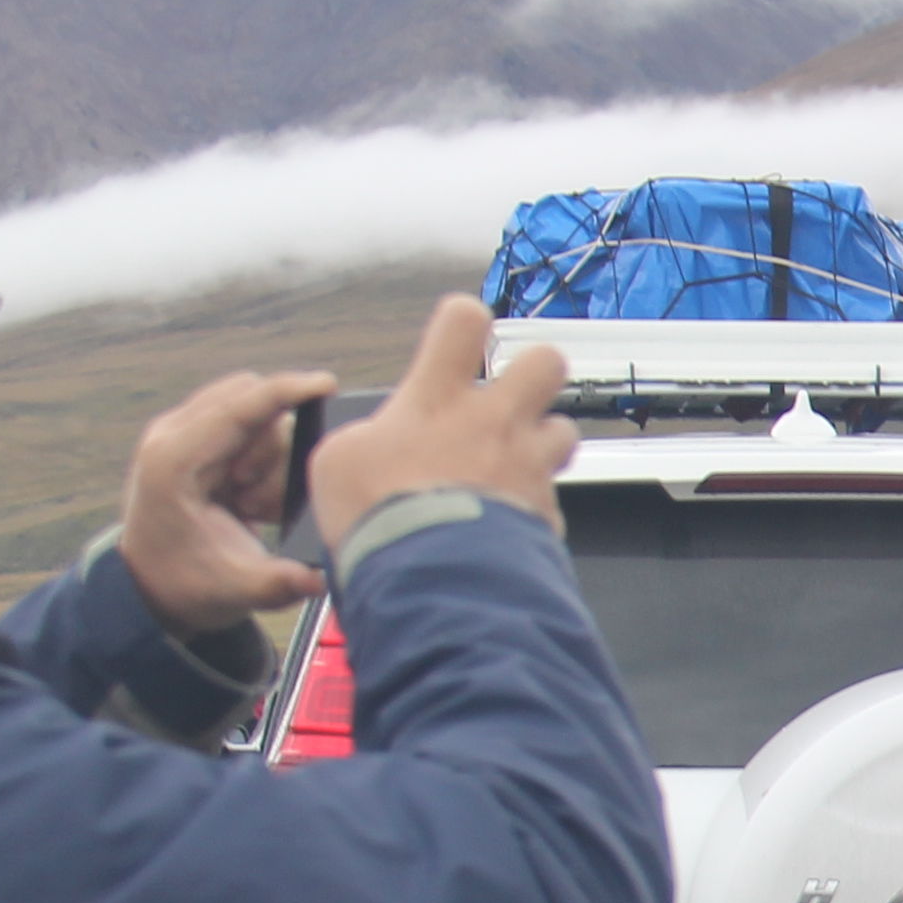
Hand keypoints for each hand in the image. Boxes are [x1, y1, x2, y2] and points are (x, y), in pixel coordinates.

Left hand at [113, 367, 336, 635]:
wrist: (147, 588)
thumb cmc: (185, 586)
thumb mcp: (234, 592)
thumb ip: (277, 583)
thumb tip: (317, 579)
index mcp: (173, 462)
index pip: (237, 407)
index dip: (286, 391)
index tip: (327, 384)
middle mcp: (170, 436)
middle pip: (246, 398)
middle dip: (274, 442)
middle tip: (258, 501)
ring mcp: (177, 433)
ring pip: (248, 409)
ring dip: (267, 452)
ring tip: (249, 504)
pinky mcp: (190, 438)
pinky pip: (241, 423)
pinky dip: (259, 453)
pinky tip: (248, 495)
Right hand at [311, 296, 575, 550]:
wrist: (432, 582)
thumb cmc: (380, 520)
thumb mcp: (339, 463)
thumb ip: (368, 438)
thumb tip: (379, 444)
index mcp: (439, 398)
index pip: (463, 320)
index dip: (462, 322)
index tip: (457, 338)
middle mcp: (494, 422)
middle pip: (546, 360)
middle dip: (534, 372)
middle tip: (510, 396)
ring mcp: (528, 466)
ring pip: (563, 431)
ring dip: (543, 445)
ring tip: (514, 467)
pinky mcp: (548, 515)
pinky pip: (552, 501)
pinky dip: (534, 511)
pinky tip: (507, 528)